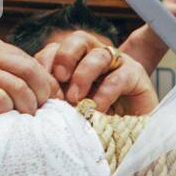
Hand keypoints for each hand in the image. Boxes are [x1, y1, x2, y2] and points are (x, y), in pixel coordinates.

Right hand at [0, 32, 61, 115]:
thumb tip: (36, 65)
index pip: (27, 59)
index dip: (42, 80)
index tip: (45, 97)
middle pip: (31, 70)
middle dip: (42, 93)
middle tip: (40, 110)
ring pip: (20, 86)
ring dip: (27, 107)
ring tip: (25, 119)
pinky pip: (0, 100)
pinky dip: (7, 111)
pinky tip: (3, 119)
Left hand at [35, 34, 157, 115]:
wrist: (131, 135)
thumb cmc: (96, 123)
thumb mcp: (71, 109)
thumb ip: (57, 99)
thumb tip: (37, 98)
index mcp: (77, 62)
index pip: (57, 48)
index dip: (46, 61)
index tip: (40, 85)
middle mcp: (98, 58)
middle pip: (79, 39)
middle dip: (66, 56)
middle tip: (59, 78)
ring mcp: (119, 64)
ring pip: (99, 54)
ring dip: (83, 75)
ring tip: (76, 99)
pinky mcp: (137, 76)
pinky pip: (119, 77)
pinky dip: (104, 93)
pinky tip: (97, 109)